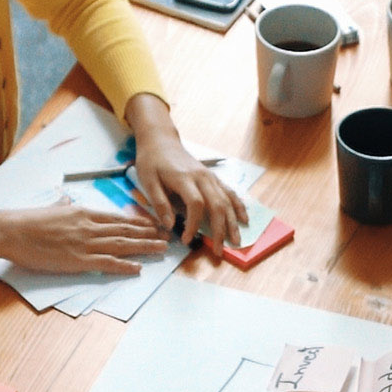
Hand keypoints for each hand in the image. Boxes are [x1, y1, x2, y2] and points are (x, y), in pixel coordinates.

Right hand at [0, 198, 172, 273]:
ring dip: (144, 247)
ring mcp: (85, 243)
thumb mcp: (51, 207)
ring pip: (122, 244)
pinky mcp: (78, 260)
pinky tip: (138, 268)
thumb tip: (66, 199)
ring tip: (161, 249)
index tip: (153, 224)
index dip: (138, 222)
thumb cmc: (27, 221)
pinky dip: (124, 266)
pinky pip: (107, 263)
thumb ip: (63, 204)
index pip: (117, 218)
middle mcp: (89, 226)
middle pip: (125, 230)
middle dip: (149, 233)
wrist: (12, 231)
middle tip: (167, 235)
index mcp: (83, 213)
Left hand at [122, 98, 245, 248]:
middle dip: (220, 230)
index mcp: (184, 178)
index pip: (196, 204)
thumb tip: (170, 225)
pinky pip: (230, 192)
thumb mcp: (148, 181)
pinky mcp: (213, 178)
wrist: (162, 141)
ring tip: (236, 241)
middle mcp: (202, 177)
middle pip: (217, 205)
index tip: (187, 239)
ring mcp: (210, 177)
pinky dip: (239, 206)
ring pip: (227, 200)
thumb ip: (159, 203)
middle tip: (219, 251)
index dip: (193, 224)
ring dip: (233, 222)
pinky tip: (244, 219)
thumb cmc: (152, 161)